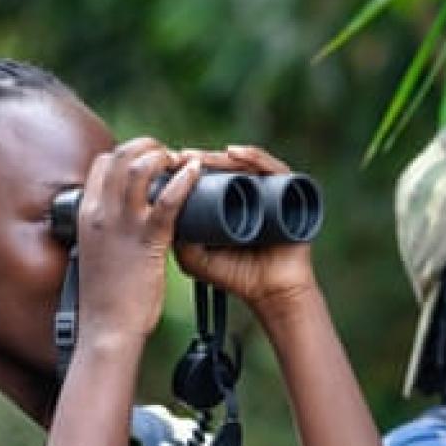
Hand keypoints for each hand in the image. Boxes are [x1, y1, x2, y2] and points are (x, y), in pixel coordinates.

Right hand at [73, 138, 194, 345]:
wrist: (106, 328)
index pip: (103, 164)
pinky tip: (197, 172)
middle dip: (148, 146)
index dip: (127, 155)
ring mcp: (122, 224)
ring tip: (182, 161)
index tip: (148, 163)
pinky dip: (185, 179)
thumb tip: (123, 226)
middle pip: (121, 155)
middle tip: (170, 157)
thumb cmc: (105, 299)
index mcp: (86, 215)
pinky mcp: (147, 239)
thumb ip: (106, 234)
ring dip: (164, 155)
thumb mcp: (96, 255)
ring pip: (140, 167)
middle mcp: (100, 212)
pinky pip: (168, 199)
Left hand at [172, 144, 317, 309]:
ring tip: (200, 159)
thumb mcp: (195, 258)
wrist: (272, 293)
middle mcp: (251, 193)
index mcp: (230, 204)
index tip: (167, 166)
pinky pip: (273, 167)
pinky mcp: (291, 191)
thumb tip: (154, 211)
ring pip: (244, 164)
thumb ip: (176, 240)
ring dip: (219, 157)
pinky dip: (254, 156)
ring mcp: (271, 191)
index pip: (210, 176)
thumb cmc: (236, 277)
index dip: (188, 169)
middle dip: (201, 159)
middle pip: (225, 166)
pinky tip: (233, 152)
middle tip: (180, 157)